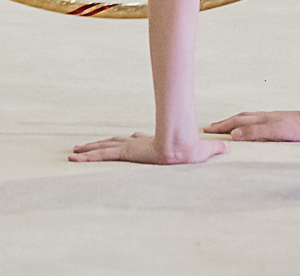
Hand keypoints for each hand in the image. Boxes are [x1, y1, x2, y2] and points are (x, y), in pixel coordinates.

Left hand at [68, 131, 224, 165]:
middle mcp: (136, 145)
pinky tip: (74, 157)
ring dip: (88, 150)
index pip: (136, 141)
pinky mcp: (124, 153)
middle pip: (114, 143)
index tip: (125, 141)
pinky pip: (101, 155)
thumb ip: (213, 150)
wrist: (180, 147)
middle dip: (99, 145)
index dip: (129, 141)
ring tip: (71, 153)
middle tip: (84, 147)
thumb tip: (228, 148)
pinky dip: (87, 156)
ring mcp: (128, 149)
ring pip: (103, 148)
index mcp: (151, 144)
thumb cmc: (189, 150)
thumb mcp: (203, 152)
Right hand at [205, 109, 299, 143]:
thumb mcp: (276, 132)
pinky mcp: (277, 122)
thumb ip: (256, 132)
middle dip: (223, 124)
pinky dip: (245, 124)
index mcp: (262, 120)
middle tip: (209, 128)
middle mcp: (264, 118)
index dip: (222, 126)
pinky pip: (255, 122)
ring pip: (247, 119)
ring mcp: (270, 119)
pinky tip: (248, 127)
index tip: (207, 130)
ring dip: (233, 122)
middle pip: (239, 119)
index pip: (236, 123)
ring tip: (224, 126)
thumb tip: (234, 133)